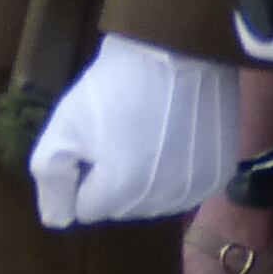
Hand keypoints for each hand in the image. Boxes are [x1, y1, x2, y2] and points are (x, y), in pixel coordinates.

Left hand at [28, 34, 239, 227]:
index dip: (79, 175)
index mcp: (124, 192)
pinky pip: (184, 187)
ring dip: (141, 178)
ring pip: (152, 200)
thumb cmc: (115, 87)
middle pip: (120, 207)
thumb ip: (53, 177)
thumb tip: (57, 219)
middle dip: (108, 179)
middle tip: (111, 134)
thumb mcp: (65, 125)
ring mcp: (197, 191)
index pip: (85, 208)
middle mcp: (165, 202)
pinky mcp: (220, 176)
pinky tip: (169, 138)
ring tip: (140, 133)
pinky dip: (172, 171)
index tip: (86, 143)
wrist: (177, 54)